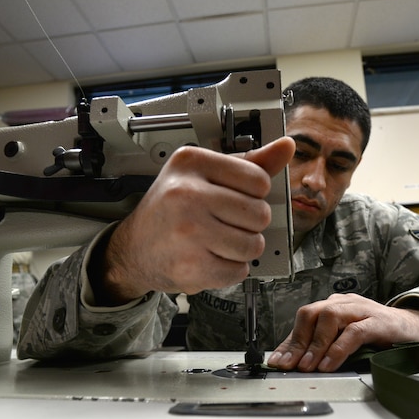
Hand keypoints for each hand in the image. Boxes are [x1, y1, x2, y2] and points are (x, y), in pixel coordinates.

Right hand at [95, 137, 294, 302]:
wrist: (133, 250)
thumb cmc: (169, 211)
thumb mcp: (202, 176)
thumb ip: (248, 163)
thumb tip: (285, 146)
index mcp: (191, 162)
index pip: (259, 179)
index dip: (253, 194)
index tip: (232, 198)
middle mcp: (186, 193)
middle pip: (260, 214)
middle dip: (249, 225)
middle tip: (222, 224)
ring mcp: (188, 231)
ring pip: (253, 245)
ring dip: (241, 250)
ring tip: (216, 242)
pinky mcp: (191, 265)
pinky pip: (239, 271)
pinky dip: (230, 270)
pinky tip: (209, 258)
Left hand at [266, 294, 418, 371]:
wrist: (417, 329)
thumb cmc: (381, 335)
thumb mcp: (348, 340)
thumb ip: (327, 347)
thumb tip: (299, 364)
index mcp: (335, 305)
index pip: (304, 320)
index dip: (288, 341)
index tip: (277, 361)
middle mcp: (345, 303)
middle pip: (311, 314)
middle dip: (297, 341)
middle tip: (289, 365)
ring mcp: (362, 310)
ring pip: (329, 318)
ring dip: (315, 345)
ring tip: (307, 367)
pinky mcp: (379, 322)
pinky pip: (353, 332)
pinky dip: (338, 349)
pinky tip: (328, 365)